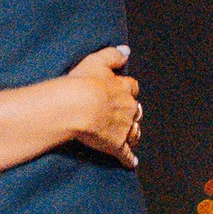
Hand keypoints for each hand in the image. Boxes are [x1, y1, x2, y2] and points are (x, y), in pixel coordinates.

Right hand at [67, 46, 140, 166]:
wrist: (77, 105)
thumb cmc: (83, 82)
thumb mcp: (97, 60)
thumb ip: (113, 54)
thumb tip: (126, 50)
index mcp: (123, 88)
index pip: (132, 88)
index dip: (128, 90)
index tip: (124, 91)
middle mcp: (128, 108)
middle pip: (136, 111)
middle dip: (132, 112)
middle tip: (124, 114)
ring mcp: (123, 128)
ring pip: (134, 132)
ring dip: (133, 133)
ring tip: (130, 135)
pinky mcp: (116, 145)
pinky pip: (126, 154)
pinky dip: (129, 159)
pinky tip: (131, 163)